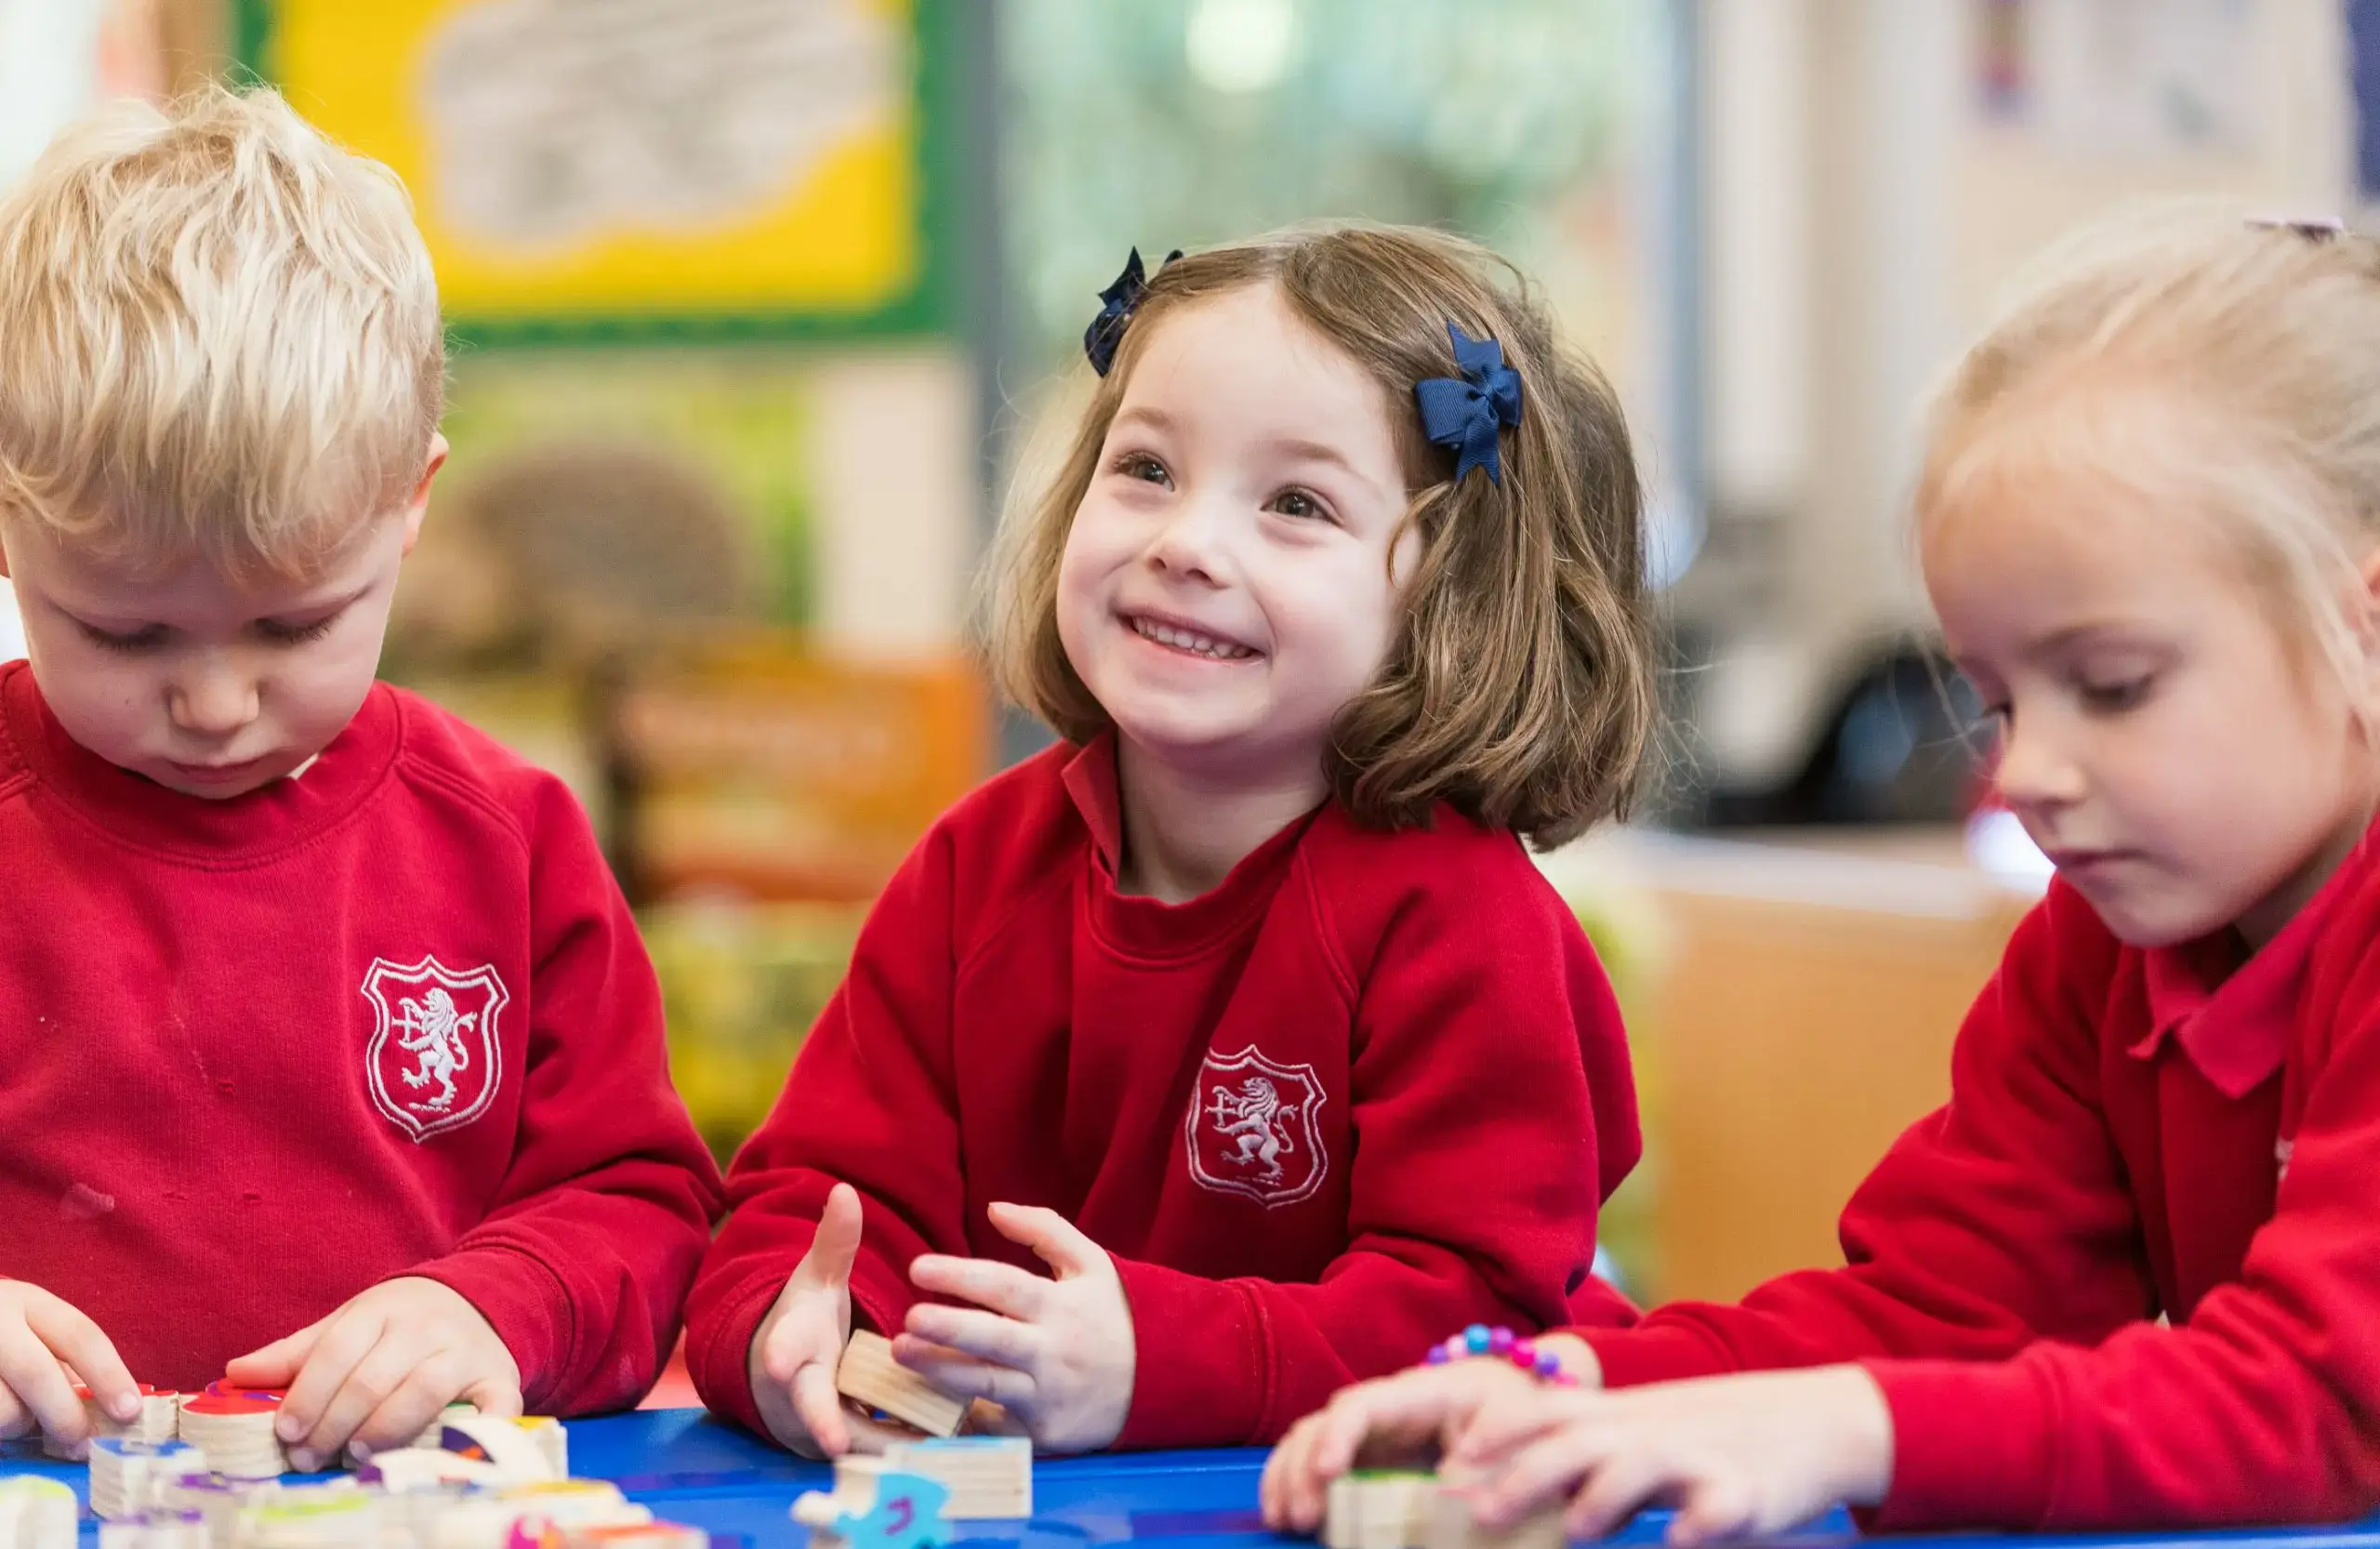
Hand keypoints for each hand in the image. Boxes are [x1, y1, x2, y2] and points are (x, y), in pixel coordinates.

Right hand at [0, 1281, 138, 1451]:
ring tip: (18, 1421)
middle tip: (82, 1445)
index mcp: (27, 1301)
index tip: (130, 1411)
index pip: (80, 1336)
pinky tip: (1, 1424)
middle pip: (38, 1373)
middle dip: (66, 1416)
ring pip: (4, 1409)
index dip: (109, 1375)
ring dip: (19, 1427)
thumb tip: (109, 1410)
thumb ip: (63, 1362)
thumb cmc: (0, 1337)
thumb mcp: (30, 1331)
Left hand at [227, 1277, 520, 1471]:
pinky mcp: (500, 1378)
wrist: (476, 1300)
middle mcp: (425, 1327)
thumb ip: (296, 1353)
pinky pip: (494, 1407)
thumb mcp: (347, 1325)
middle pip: (373, 1379)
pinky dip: (477, 1432)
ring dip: (383, 1430)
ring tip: (354, 1456)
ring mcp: (465, 1352)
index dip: (307, 1395)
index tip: (285, 1432)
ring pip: (423, 1392)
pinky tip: (442, 1455)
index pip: (336, 1351)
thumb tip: (234, 1373)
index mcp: (381, 1310)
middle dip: (334, 1424)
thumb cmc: (397, 1324)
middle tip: (308, 1459)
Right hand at [746, 1183, 913, 1458]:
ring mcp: (827, 1425)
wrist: (790, 1377)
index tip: (777, 1364)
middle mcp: (803, 1392)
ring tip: (923, 1442)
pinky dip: (909, 1452)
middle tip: (836, 1441)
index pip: (781, 1349)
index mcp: (792, 1346)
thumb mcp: (817, 1279)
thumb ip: (834, 1241)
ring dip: (883, 1445)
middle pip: (811, 1409)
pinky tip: (948, 1445)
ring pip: (855, 1441)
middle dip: (821, 1422)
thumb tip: (843, 1191)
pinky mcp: (855, 1446)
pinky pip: (883, 1453)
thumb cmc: (807, 1321)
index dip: (778, 1357)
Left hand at [896, 1202, 1134, 1452]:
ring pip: (988, 1383)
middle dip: (947, 1327)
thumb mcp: (1093, 1264)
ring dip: (940, 1370)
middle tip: (908, 1319)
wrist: (1162, 1383)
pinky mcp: (1046, 1433)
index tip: (917, 1268)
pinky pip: (998, 1424)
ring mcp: (1049, 1395)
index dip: (960, 1276)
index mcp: (1062, 1305)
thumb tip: (994, 1208)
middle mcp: (1054, 1350)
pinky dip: (963, 1415)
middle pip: (993, 1337)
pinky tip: (925, 1404)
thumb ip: (1045, 1230)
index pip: (1005, 1285)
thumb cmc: (1113, 1317)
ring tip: (902, 1354)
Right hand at [1261, 1347, 1589, 1532]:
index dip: (1338, 1435)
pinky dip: (1290, 1483)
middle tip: (1302, 1517)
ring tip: (1282, 1520)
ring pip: (1306, 1440)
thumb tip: (1448, 1491)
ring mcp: (1366, 1431)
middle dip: (1302, 1469)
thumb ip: (1480, 1459)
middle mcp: (1378, 1408)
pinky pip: (1315, 1460)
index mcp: (1412, 1394)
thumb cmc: (1513, 1405)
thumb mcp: (1509, 1425)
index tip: (1330, 1473)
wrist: (1514, 1393)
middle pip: (1320, 1425)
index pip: (1360, 1405)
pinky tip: (1281, 1515)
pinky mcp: (1364, 1454)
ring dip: (1286, 1477)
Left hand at [1445, 1364, 1894, 1545]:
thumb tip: (1494, 1490)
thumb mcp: (1639, 1433)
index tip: (1447, 1462)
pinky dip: (1699, 1522)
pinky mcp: (1747, 1491)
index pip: (1544, 1413)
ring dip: (1604, 1498)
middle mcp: (1648, 1429)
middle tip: (1480, 1512)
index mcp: (1617, 1416)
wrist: (1814, 1420)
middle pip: (1577, 1443)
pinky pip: (1720, 1506)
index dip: (1495, 1433)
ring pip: (1641, 1467)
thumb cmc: (1707, 1437)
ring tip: (1573, 1530)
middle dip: (1526, 1475)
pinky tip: (1681, 1542)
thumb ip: (1579, 1457)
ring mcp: (1698, 1457)